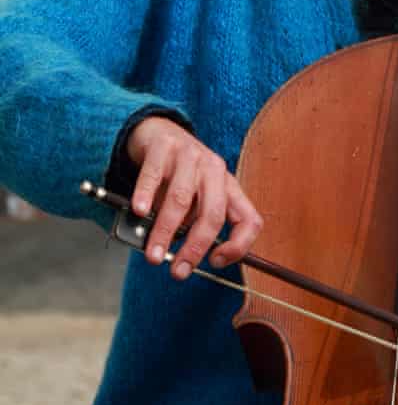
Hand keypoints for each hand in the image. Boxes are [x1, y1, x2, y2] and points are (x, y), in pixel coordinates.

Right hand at [126, 117, 263, 279]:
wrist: (158, 133)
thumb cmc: (179, 175)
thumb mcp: (195, 198)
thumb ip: (190, 225)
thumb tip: (176, 257)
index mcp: (228, 187)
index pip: (249, 220)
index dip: (239, 246)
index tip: (214, 263)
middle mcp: (214, 170)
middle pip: (213, 213)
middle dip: (196, 247)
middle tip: (178, 271)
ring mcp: (190, 156)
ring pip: (181, 198)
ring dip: (166, 231)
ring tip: (153, 254)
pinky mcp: (163, 147)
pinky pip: (154, 174)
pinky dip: (146, 195)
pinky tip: (140, 210)